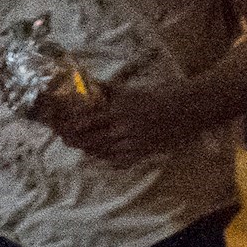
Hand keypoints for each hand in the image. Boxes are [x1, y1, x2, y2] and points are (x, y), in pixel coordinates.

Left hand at [39, 85, 185, 164]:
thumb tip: (89, 84)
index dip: (72, 127)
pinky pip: (122, 161)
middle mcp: (123, 129)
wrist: (187, 108)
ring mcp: (134, 143)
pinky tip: (102, 157)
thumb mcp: (131, 90)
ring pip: (104, 152)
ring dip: (89, 151)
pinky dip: (109, 160)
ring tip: (80, 147)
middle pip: (92, 141)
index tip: (60, 128)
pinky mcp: (144, 152)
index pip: (87, 122)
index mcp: (118, 111)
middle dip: (76, 142)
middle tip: (65, 140)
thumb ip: (108, 90)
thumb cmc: (158, 95)